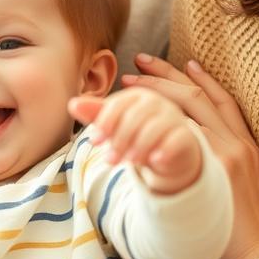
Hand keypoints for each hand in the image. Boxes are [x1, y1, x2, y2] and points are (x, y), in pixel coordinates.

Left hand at [68, 87, 202, 194]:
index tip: (95, 141)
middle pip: (135, 117)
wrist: (166, 153)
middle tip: (109, 160)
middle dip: (120, 139)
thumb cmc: (137, 135)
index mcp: (138, 96)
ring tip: (128, 162)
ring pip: (154, 129)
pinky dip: (164, 150)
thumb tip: (72, 104)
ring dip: (138, 146)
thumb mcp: (115, 126)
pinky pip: (176, 140)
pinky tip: (154, 161)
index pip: (119, 104)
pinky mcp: (186, 136)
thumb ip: (96, 114)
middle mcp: (158, 103)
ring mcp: (174, 118)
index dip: (105, 122)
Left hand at [123, 55, 258, 258]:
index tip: (182, 63)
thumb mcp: (250, 191)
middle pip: (202, 96)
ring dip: (158, 90)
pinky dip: (163, 119)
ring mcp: (229, 155)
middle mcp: (239, 145)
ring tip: (131, 80)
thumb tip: (206, 163)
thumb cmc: (251, 235)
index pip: (223, 101)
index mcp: (248, 148)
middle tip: (141, 60)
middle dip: (169, 75)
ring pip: (191, 107)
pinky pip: (187, 134)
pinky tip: (140, 109)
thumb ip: (232, 170)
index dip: (201, 79)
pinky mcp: (218, 169)